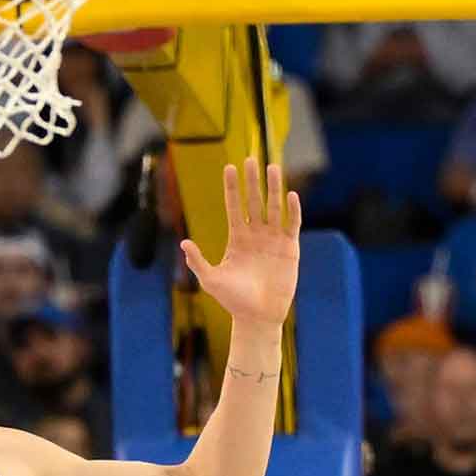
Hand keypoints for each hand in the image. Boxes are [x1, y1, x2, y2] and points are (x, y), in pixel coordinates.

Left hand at [181, 159, 301, 329]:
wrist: (257, 316)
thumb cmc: (232, 300)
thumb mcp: (210, 279)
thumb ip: (198, 260)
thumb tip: (184, 242)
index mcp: (237, 238)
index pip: (234, 206)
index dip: (232, 188)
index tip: (229, 167)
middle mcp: (255, 235)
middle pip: (253, 201)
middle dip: (251, 181)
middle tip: (250, 159)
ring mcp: (273, 240)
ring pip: (273, 207)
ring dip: (273, 188)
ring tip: (272, 167)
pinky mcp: (289, 248)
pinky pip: (291, 224)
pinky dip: (291, 210)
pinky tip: (289, 195)